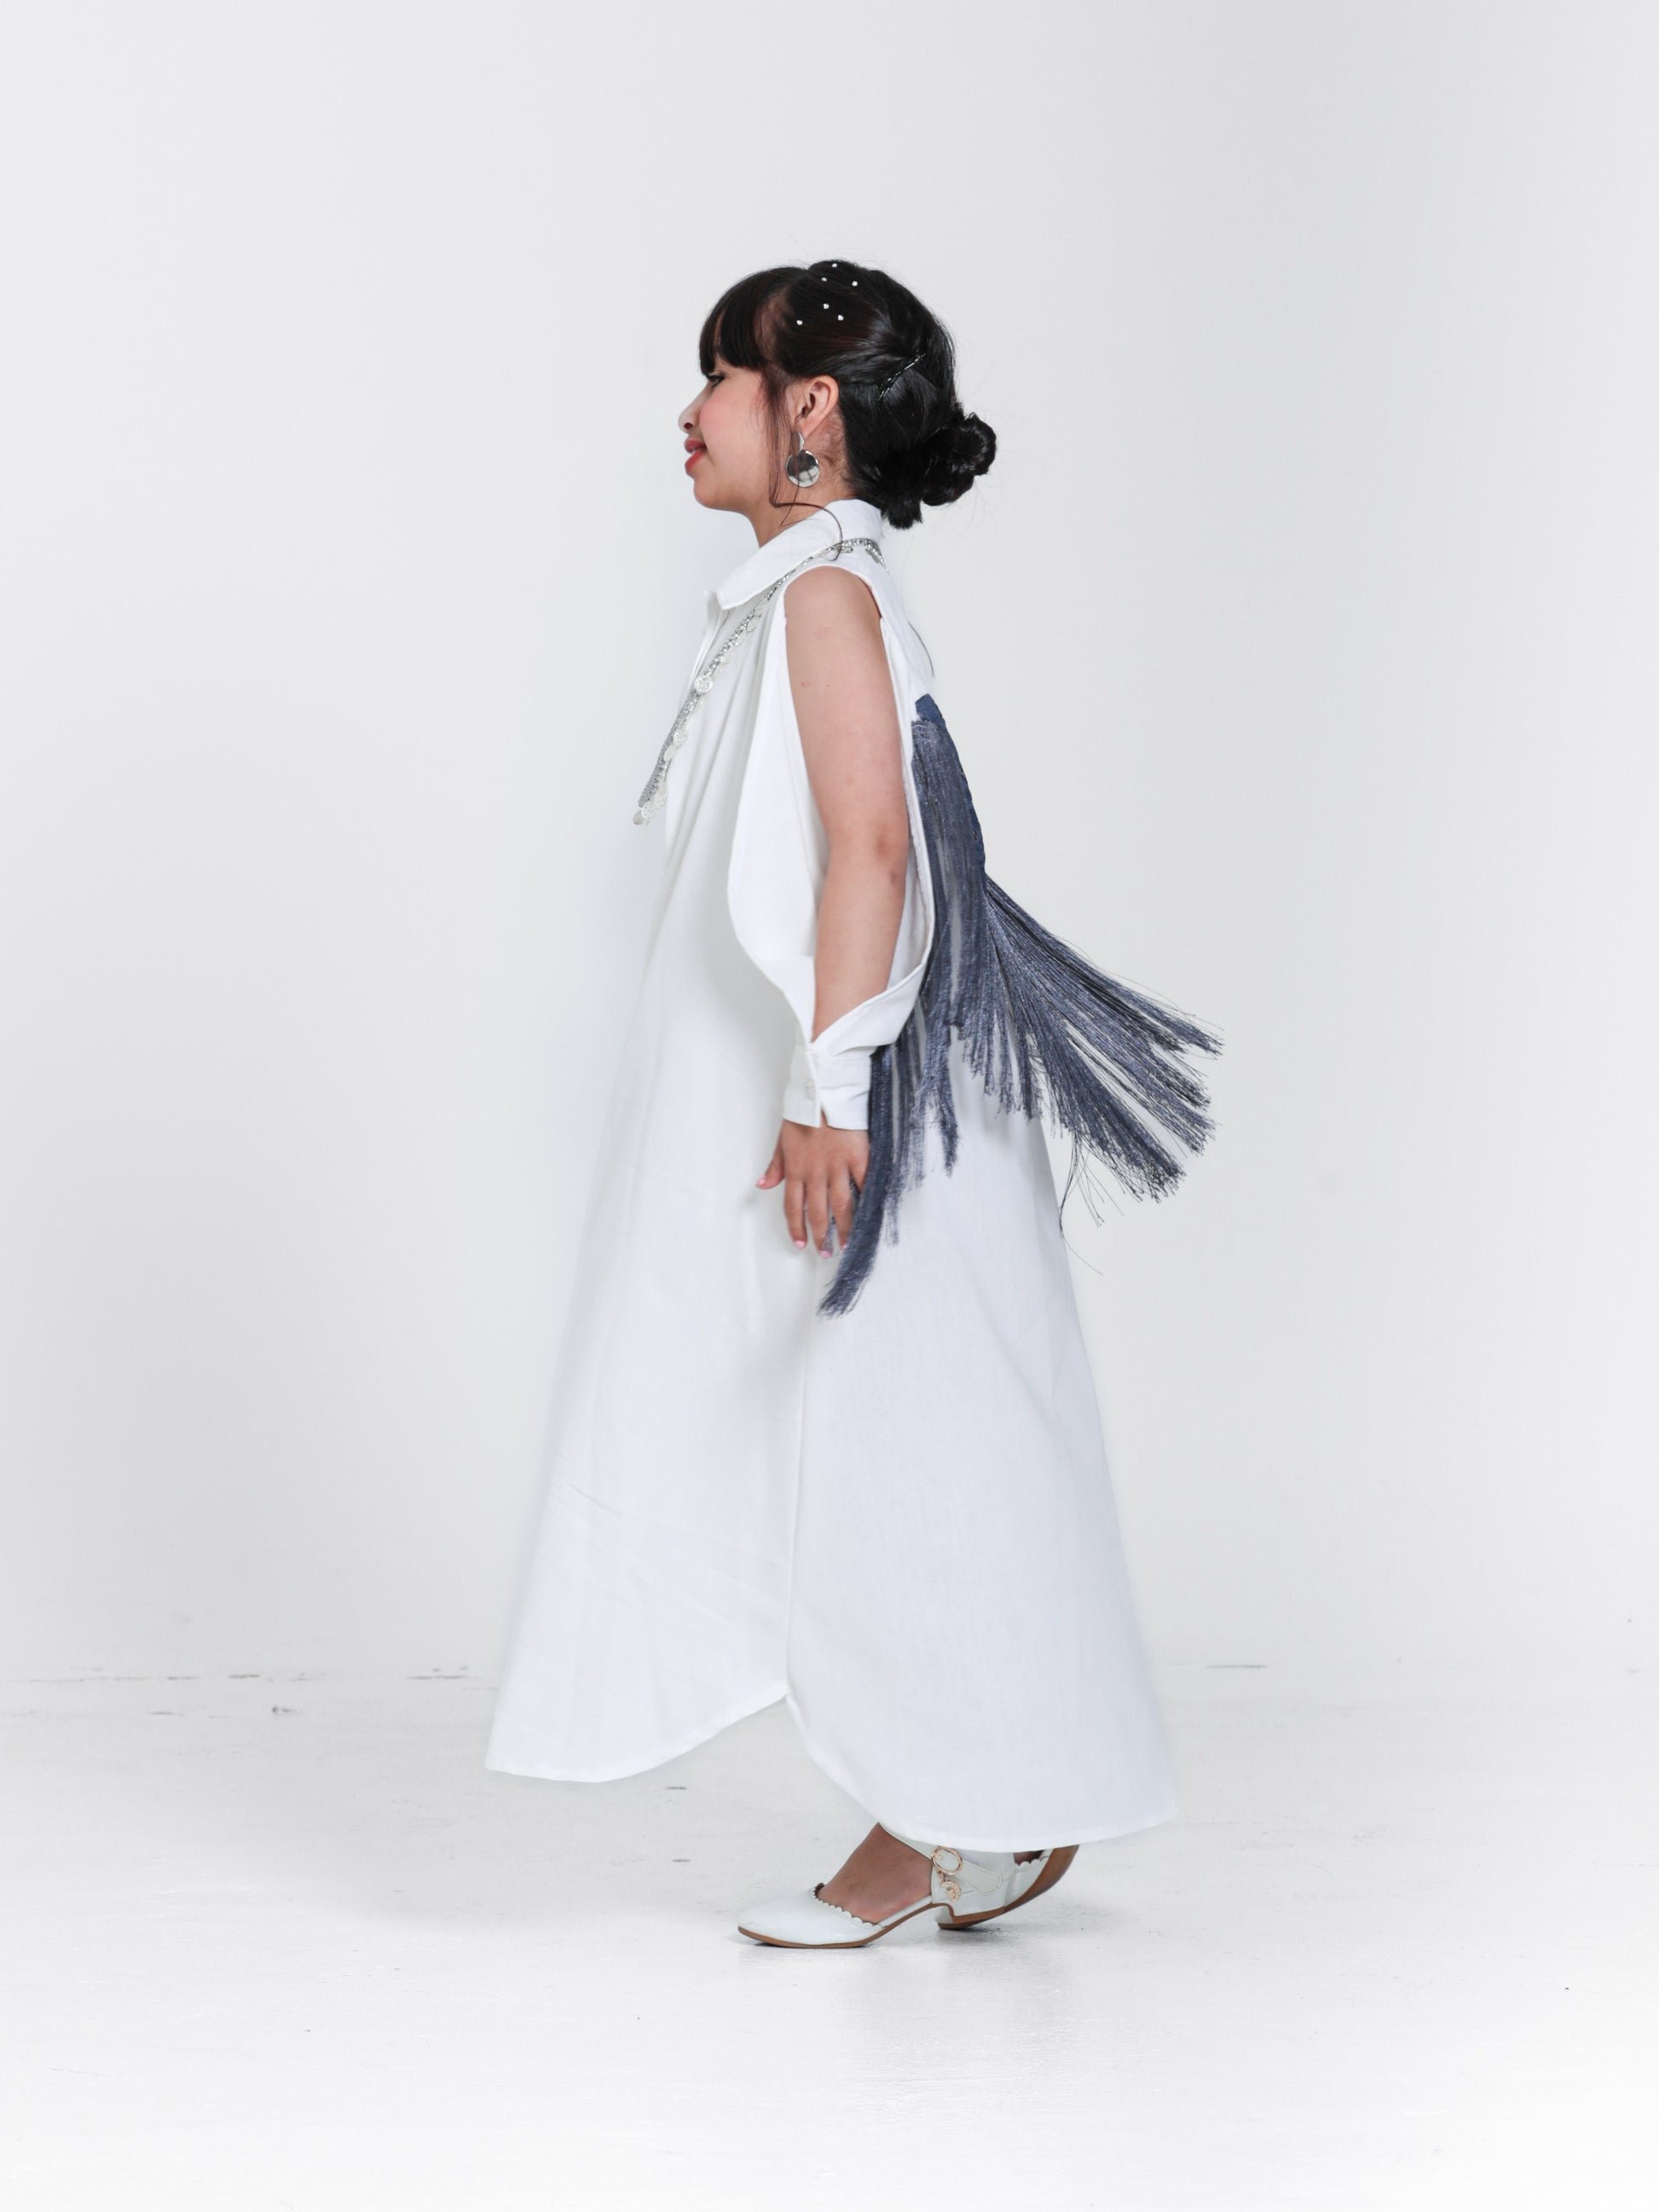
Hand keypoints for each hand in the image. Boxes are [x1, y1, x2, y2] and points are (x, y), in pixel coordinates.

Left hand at [757, 1118, 868, 1252]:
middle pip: (819, 1212)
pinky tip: (870, 1215)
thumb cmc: (802, 1114)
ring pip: (842, 1205)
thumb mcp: (782, 1140)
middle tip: (825, 1252)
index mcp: (796, 1170)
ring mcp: (838, 1167)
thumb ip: (775, 1166)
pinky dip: (868, 1201)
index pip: (794, 1208)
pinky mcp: (858, 1158)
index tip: (802, 1243)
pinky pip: (864, 1184)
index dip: (797, 1228)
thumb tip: (763, 1185)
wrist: (823, 1093)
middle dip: (822, 1236)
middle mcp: (816, 1174)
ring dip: (844, 1228)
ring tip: (847, 1244)